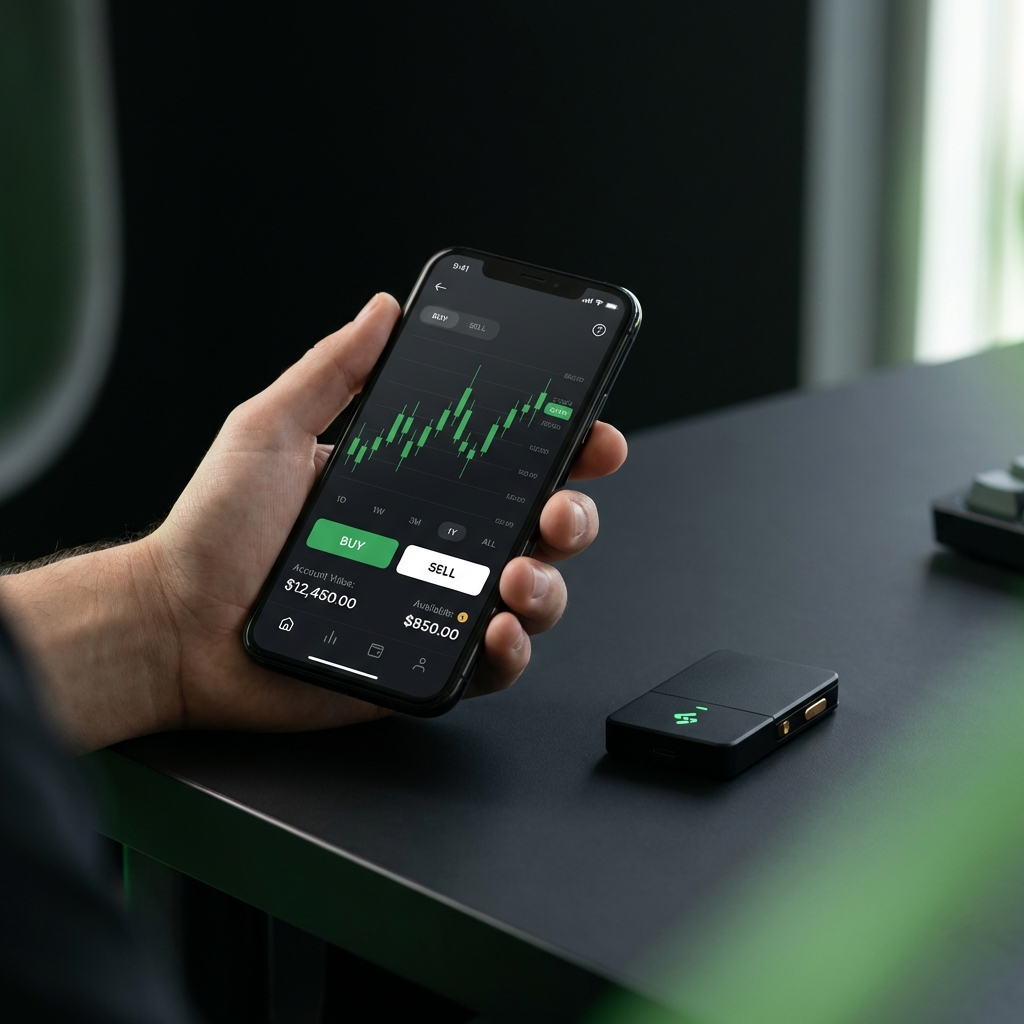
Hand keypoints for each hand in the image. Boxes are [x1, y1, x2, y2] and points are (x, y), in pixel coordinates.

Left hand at [0, 294, 626, 749]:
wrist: (173, 623)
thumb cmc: (213, 531)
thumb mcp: (270, 429)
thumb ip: (334, 371)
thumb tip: (384, 309)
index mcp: (412, 485)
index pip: (506, 460)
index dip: (563, 445)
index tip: (591, 431)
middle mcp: (435, 544)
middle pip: (539, 527)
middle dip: (574, 514)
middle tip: (559, 507)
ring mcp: (434, 605)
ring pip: (531, 594)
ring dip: (550, 583)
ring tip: (518, 574)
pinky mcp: (422, 661)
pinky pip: (491, 663)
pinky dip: (513, 650)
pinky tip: (498, 630)